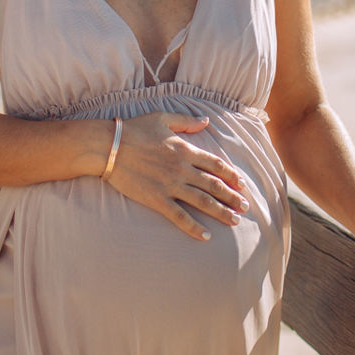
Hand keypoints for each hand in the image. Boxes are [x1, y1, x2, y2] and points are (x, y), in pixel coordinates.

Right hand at [103, 112, 251, 240]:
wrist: (109, 146)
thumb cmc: (134, 130)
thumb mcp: (162, 118)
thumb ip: (186, 122)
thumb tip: (205, 121)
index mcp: (185, 150)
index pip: (216, 164)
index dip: (231, 175)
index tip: (242, 184)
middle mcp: (182, 169)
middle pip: (214, 185)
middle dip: (233, 197)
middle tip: (245, 207)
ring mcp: (170, 185)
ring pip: (203, 201)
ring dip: (221, 212)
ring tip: (234, 221)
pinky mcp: (157, 199)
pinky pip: (180, 216)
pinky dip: (194, 227)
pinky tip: (206, 236)